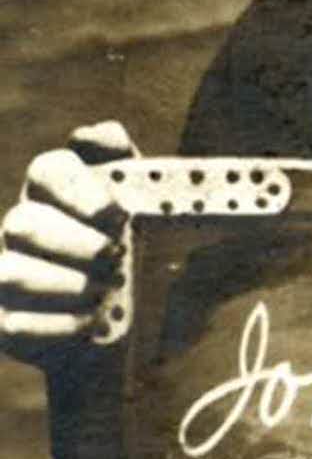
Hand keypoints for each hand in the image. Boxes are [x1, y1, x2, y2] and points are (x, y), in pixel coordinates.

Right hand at [0, 121, 136, 363]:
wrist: (137, 324)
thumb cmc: (143, 252)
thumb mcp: (151, 204)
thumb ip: (125, 162)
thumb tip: (99, 134)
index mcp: (57, 192)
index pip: (48, 170)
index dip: (80, 192)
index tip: (121, 216)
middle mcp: (25, 227)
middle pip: (24, 223)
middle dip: (74, 243)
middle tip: (118, 257)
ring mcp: (11, 274)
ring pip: (12, 273)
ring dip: (65, 284)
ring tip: (107, 292)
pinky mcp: (8, 322)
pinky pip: (14, 324)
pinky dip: (59, 324)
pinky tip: (93, 323)